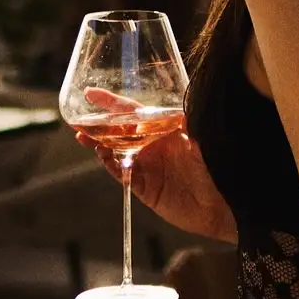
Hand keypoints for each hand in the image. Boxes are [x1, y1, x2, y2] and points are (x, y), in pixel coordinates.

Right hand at [73, 88, 235, 242]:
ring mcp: (147, 165)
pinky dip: (110, 163)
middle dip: (98, 124)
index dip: (113, 103)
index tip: (92, 93)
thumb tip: (180, 102)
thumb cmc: (215, 167)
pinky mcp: (144, 186)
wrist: (221, 204)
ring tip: (81, 134)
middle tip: (77, 117)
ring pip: (115, 151)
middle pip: (119, 131)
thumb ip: (188, 122)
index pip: (133, 112)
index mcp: (164, 129)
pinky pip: (121, 172)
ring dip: (98, 142)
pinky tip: (101, 154)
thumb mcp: (202, 139)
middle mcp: (152, 145)